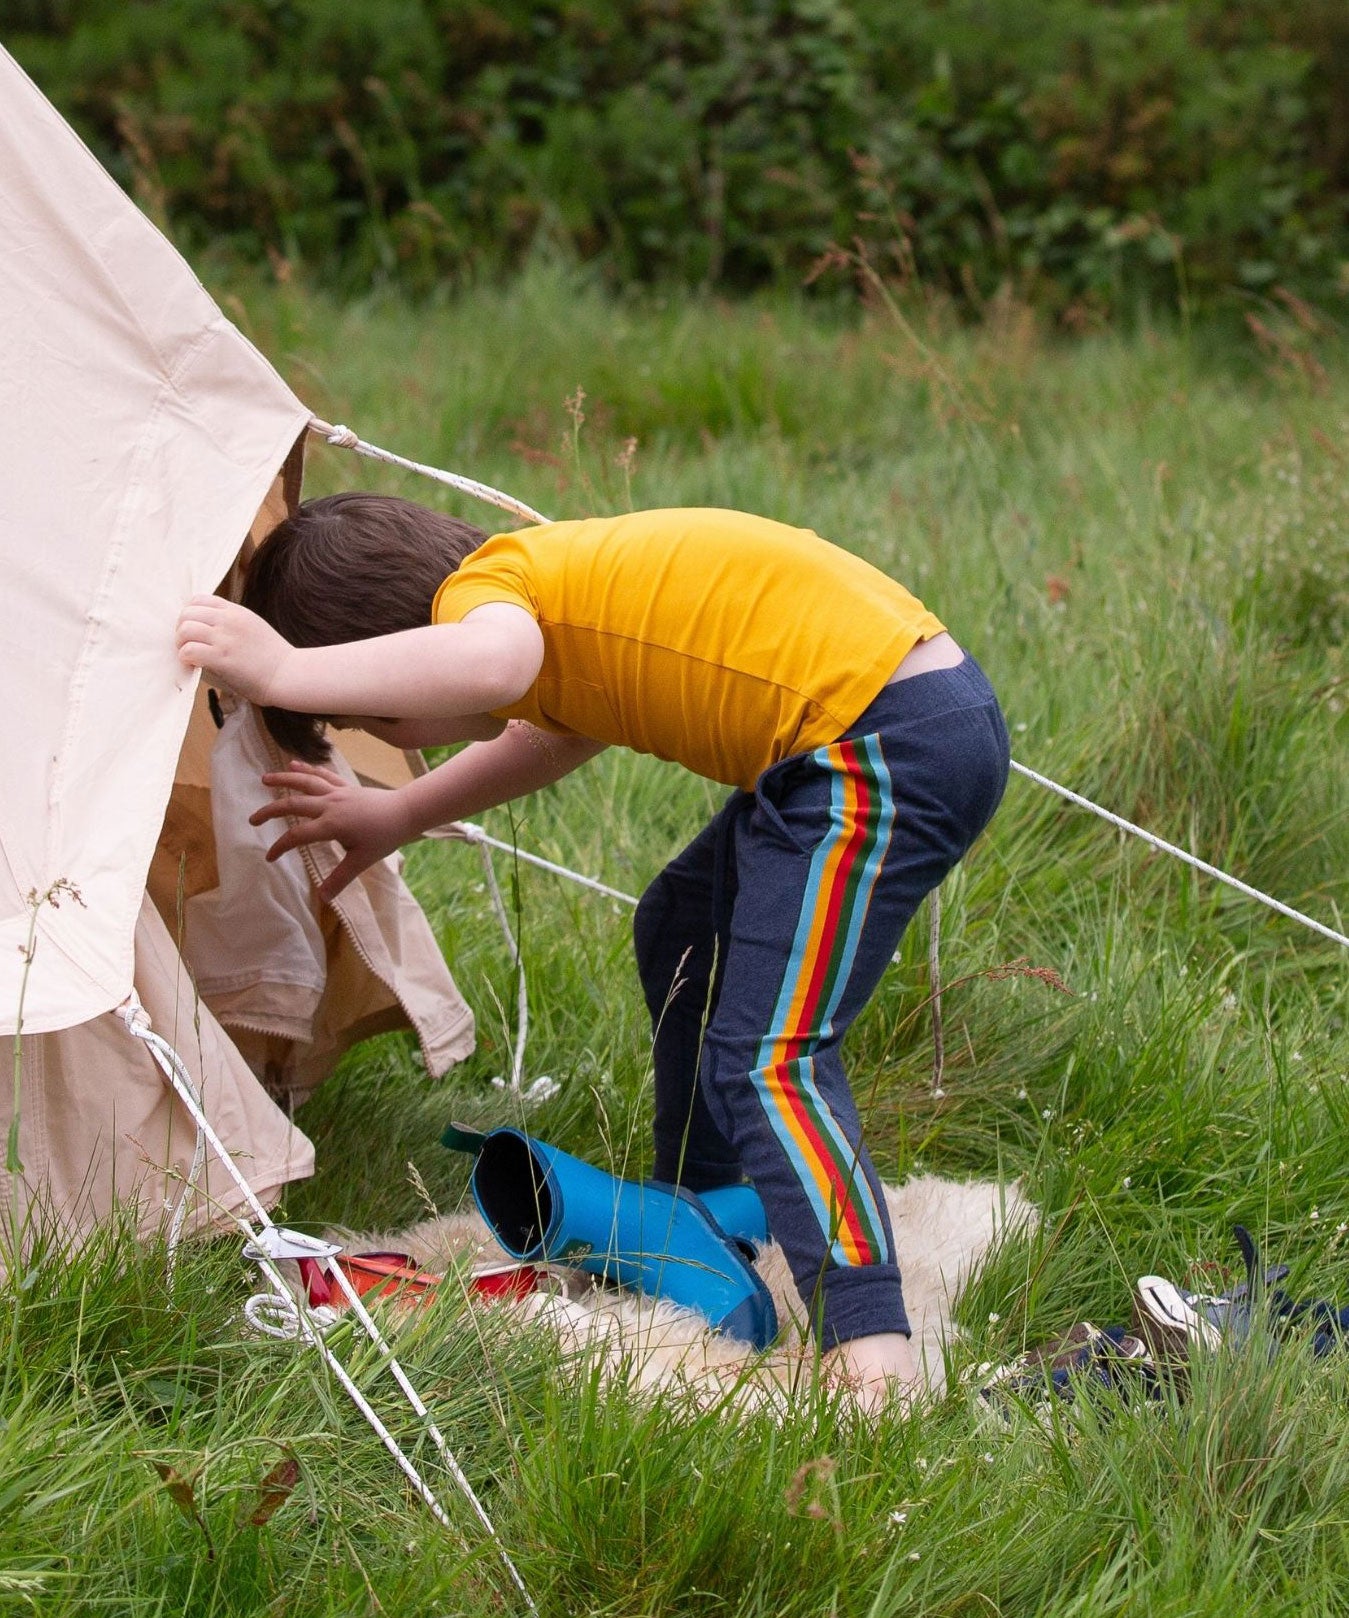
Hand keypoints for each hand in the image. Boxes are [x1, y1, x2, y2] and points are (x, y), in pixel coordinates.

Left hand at [176, 595, 293, 705]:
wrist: (288, 674)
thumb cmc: (273, 657)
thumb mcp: (254, 627)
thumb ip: (232, 623)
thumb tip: (208, 629)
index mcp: (236, 611)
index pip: (198, 599)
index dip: (189, 615)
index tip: (194, 630)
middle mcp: (228, 620)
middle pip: (187, 613)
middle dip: (181, 629)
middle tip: (188, 644)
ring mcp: (225, 638)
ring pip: (185, 629)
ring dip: (181, 643)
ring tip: (189, 655)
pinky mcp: (221, 658)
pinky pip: (189, 650)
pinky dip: (186, 658)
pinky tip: (195, 665)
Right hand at [250, 762, 412, 899]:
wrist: (405, 812)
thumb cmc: (384, 837)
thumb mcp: (362, 861)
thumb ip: (340, 878)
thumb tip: (323, 898)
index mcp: (331, 824)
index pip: (297, 835)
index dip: (280, 846)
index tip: (270, 857)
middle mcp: (329, 804)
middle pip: (293, 804)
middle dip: (270, 811)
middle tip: (252, 819)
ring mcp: (337, 792)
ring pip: (305, 782)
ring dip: (283, 779)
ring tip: (264, 779)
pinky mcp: (345, 786)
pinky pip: (322, 775)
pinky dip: (307, 769)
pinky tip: (294, 763)